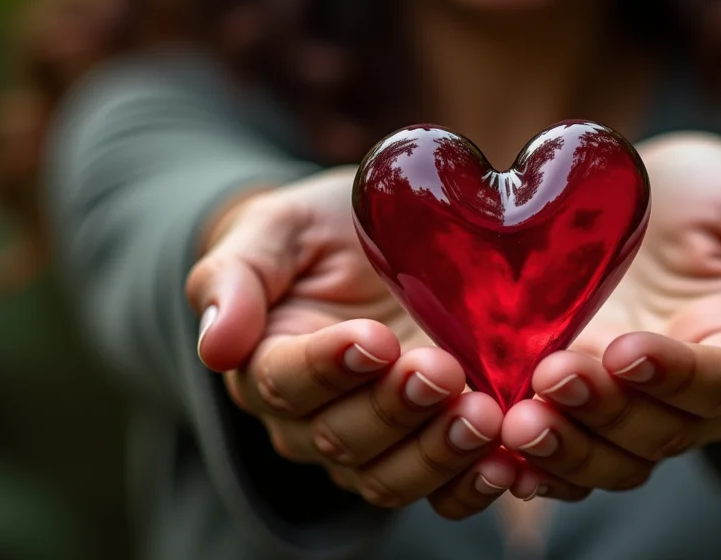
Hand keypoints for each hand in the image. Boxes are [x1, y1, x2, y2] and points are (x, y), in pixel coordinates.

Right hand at [186, 167, 513, 518]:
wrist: (377, 244)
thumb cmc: (320, 232)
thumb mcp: (275, 228)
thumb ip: (236, 276)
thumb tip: (214, 344)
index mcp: (266, 366)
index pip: (285, 381)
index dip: (329, 367)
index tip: (373, 339)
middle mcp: (312, 420)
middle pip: (342, 438)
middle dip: (394, 409)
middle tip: (442, 372)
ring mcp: (373, 443)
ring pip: (390, 475)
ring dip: (437, 452)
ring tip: (483, 417)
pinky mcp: (426, 449)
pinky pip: (441, 491)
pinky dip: (471, 487)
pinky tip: (506, 464)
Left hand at [501, 133, 720, 497]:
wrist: (671, 208)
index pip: (717, 382)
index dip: (671, 374)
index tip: (624, 349)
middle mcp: (695, 397)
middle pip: (659, 430)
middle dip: (603, 412)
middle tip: (548, 378)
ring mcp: (636, 405)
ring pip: (612, 456)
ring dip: (563, 447)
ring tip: (512, 423)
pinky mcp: (586, 403)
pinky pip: (568, 452)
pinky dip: (533, 464)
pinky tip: (492, 455)